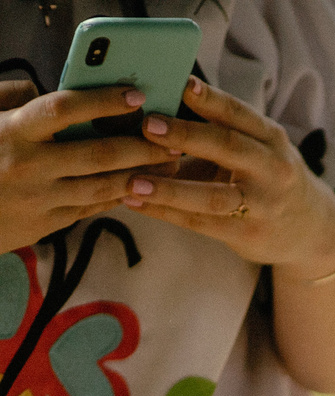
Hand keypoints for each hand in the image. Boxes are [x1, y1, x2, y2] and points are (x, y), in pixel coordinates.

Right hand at [0, 83, 180, 253]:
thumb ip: (11, 98)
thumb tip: (43, 89)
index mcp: (12, 132)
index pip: (63, 109)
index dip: (103, 100)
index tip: (136, 95)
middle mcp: (29, 166)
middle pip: (99, 154)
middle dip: (142, 145)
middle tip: (175, 138)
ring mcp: (41, 198)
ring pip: (104, 186)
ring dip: (143, 175)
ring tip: (172, 164)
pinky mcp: (48, 223)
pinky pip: (92, 206)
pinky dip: (120, 196)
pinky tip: (145, 186)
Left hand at [120, 77, 334, 279]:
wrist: (313, 230)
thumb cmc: (269, 178)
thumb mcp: (260, 149)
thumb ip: (220, 131)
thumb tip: (154, 106)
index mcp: (272, 140)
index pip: (240, 114)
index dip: (211, 99)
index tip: (182, 84)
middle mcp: (272, 170)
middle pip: (229, 148)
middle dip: (186, 135)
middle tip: (147, 125)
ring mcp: (262, 205)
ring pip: (212, 196)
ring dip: (170, 189)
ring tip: (132, 182)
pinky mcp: (249, 234)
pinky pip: (201, 223)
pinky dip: (165, 212)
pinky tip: (134, 203)